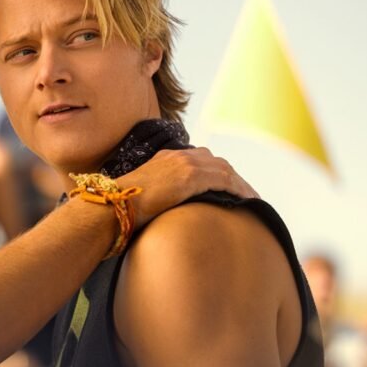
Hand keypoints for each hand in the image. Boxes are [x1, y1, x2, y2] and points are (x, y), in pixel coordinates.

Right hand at [118, 148, 255, 227]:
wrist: (114, 204)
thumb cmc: (122, 207)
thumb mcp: (143, 194)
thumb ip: (158, 194)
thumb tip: (161, 210)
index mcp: (165, 158)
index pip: (200, 159)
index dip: (217, 172)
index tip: (228, 187)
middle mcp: (177, 156)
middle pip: (216, 162)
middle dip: (233, 177)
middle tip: (245, 194)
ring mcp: (184, 164)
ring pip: (224, 170)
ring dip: (240, 185)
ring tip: (252, 199)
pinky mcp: (190, 176)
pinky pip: (225, 180)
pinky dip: (239, 189)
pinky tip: (248, 200)